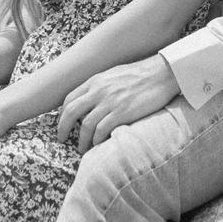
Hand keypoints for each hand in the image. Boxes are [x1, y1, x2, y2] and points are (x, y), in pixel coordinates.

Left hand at [57, 55, 179, 152]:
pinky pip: (102, 131)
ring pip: (85, 125)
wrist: (161, 73)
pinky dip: (97, 141)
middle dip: (62, 129)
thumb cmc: (139, 74)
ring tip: (82, 148)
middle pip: (71, 112)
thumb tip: (89, 100)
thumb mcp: (113, 74)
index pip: (69, 98)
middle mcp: (99, 90)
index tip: (62, 124)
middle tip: (62, 139)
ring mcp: (110, 102)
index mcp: (95, 80)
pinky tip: (98, 145)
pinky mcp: (122, 112)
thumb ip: (99, 86)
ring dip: (81, 140)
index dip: (62, 114)